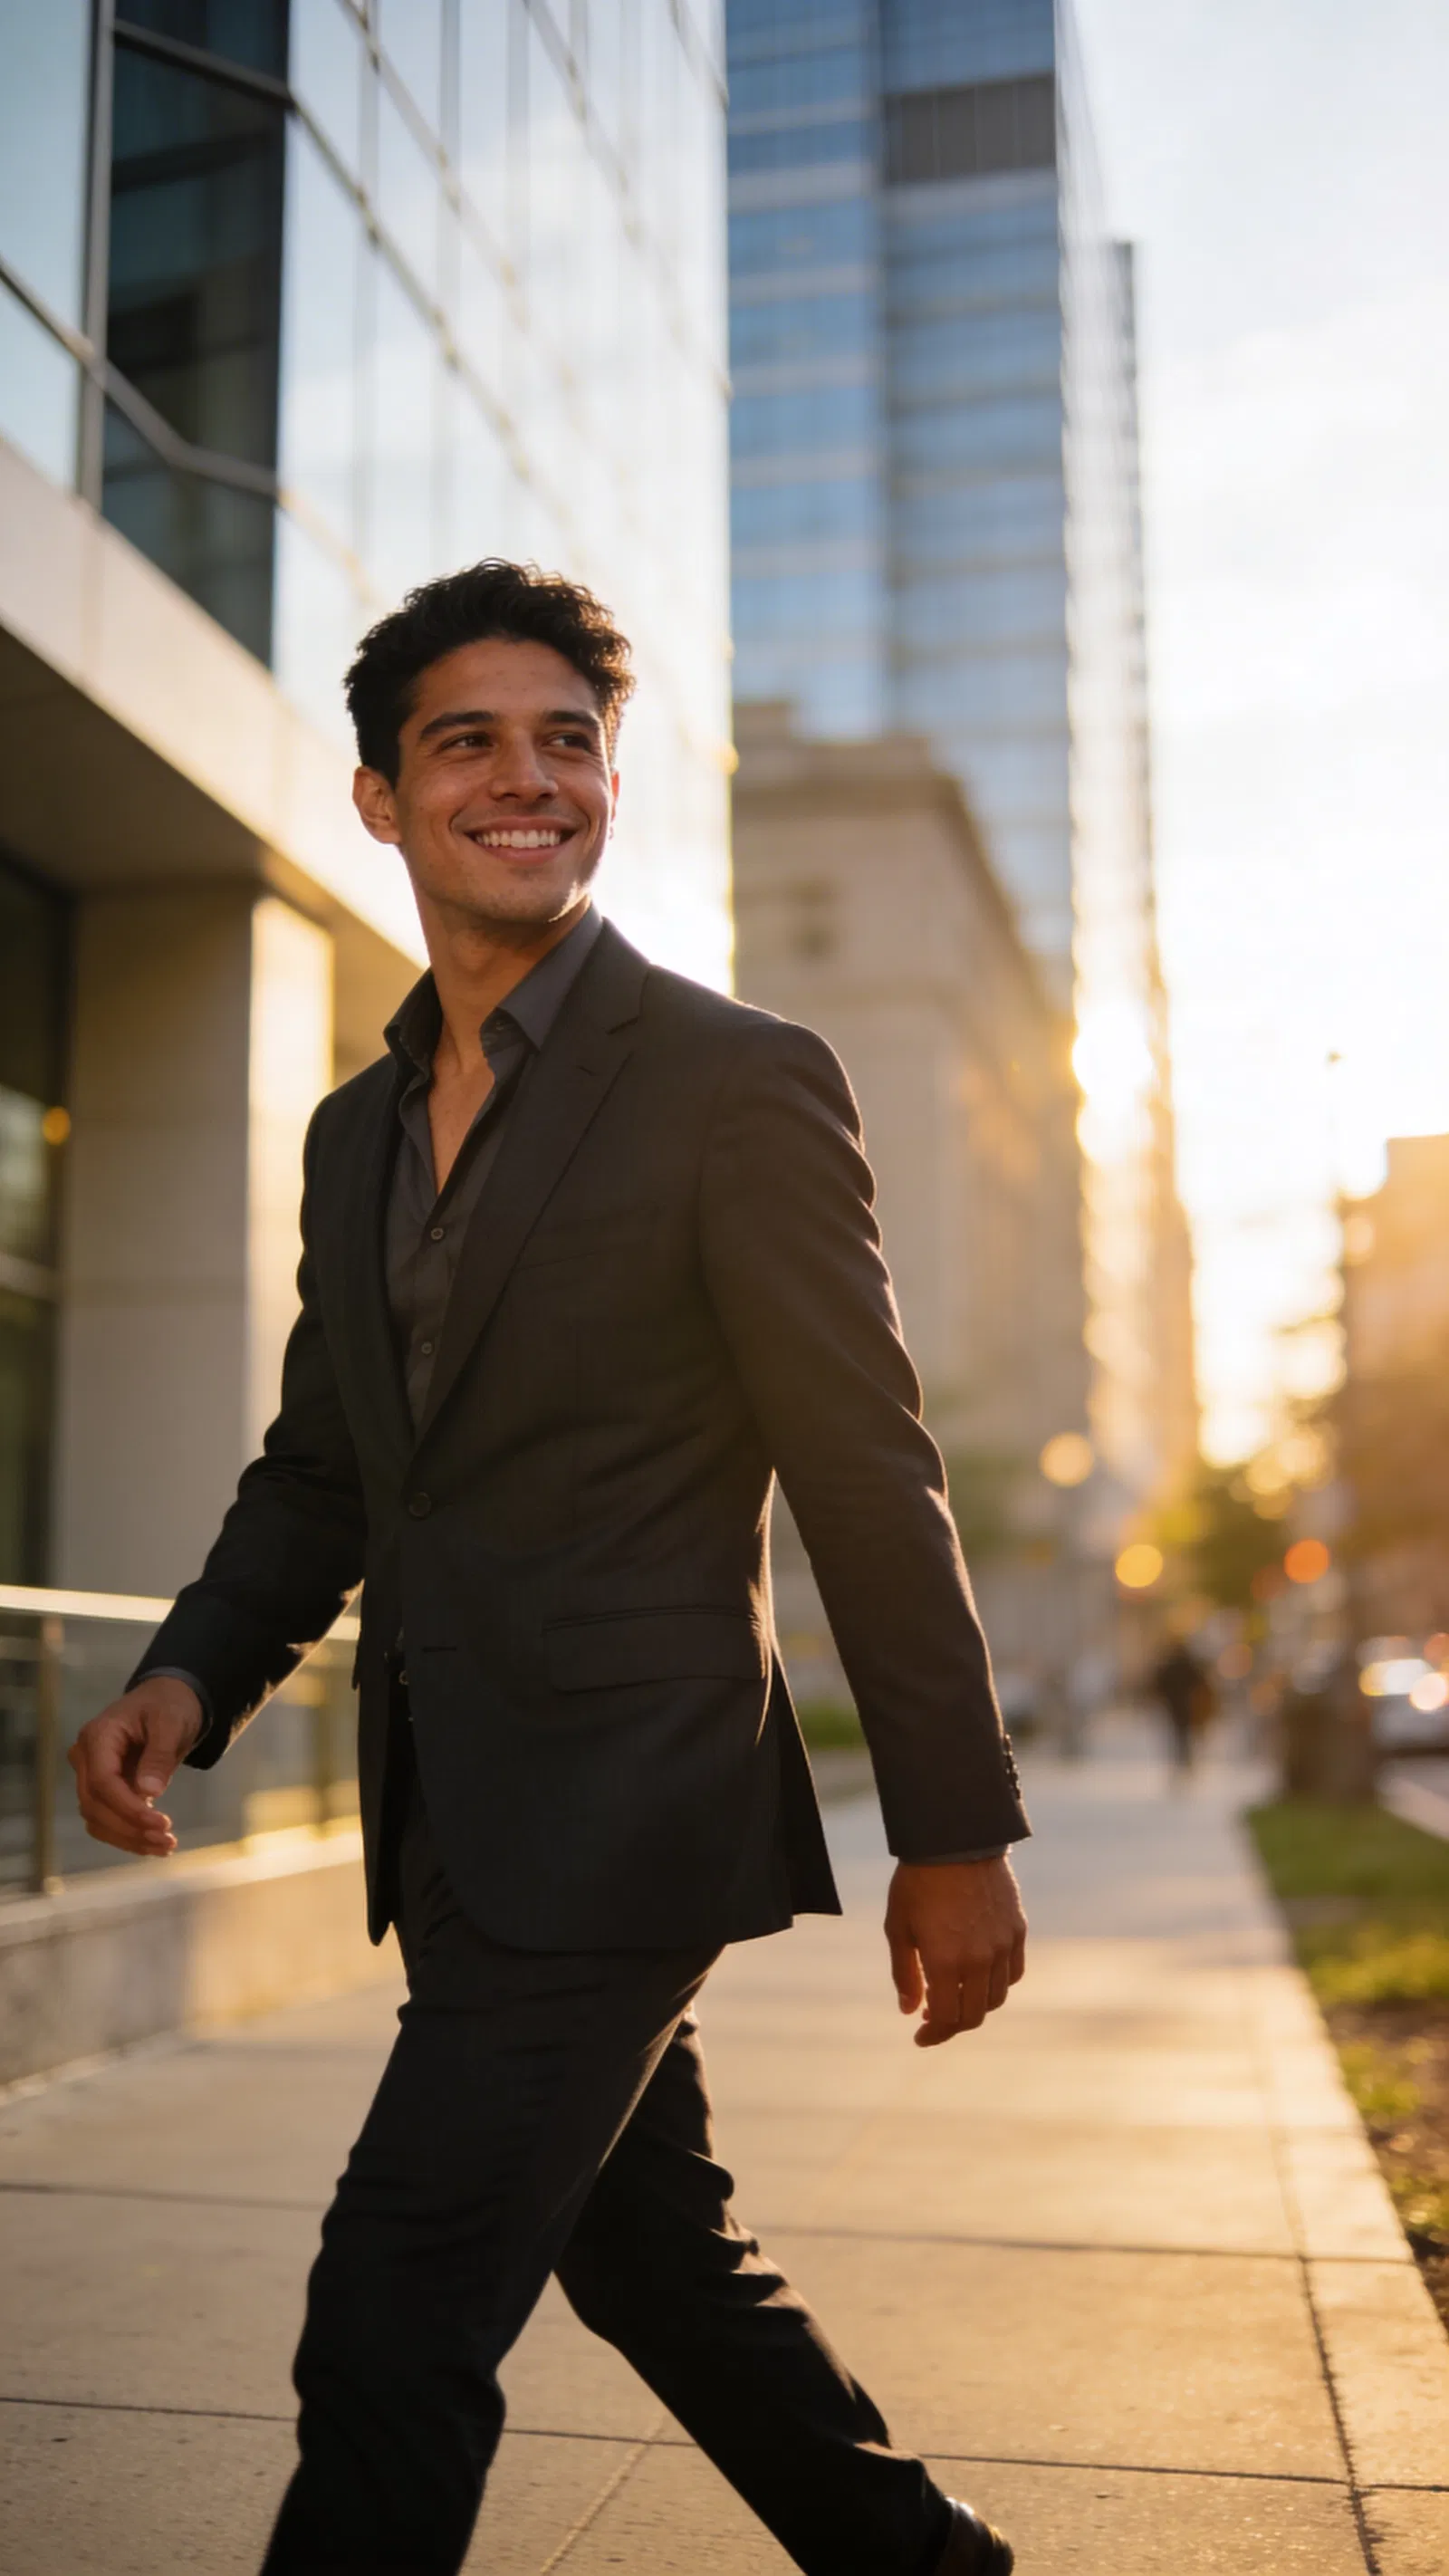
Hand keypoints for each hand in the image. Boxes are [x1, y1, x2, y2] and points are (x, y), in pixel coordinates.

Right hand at [68, 1678, 203, 1858]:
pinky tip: (154, 1845)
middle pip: (95, 1804)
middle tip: (168, 1840)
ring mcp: (89, 1774)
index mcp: (98, 1736)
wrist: (167, 1702)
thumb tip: (148, 1792)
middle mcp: (85, 1757)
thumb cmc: (169, 1707)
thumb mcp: (172, 1723)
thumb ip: (159, 1755)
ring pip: (96, 1819)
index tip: (160, 1824)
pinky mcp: (101, 1789)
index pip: (102, 1781)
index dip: (128, 1808)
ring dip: (129, 1838)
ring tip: (166, 1846)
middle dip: (130, 1828)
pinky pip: (105, 1820)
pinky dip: (127, 1836)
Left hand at [885, 1855, 1026, 2046]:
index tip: (920, 2036)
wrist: (955, 1839)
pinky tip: (978, 1975)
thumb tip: (910, 2011)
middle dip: (951, 2025)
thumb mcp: (898, 1927)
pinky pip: (1013, 1973)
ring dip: (974, 2006)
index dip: (933, 2035)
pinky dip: (997, 1983)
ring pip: (996, 1997)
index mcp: (946, 1962)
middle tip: (932, 2017)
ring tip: (953, 1994)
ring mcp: (1003, 1946)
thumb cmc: (918, 1882)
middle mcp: (980, 1960)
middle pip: (973, 2015)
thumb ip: (905, 1974)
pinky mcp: (1017, 1930)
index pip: (948, 2019)